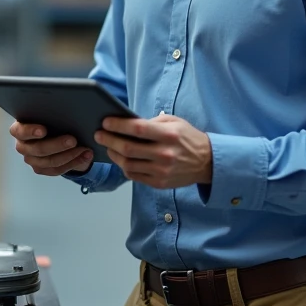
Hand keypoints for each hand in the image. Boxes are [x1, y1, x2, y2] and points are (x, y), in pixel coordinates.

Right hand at [9, 121, 93, 176]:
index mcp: (20, 129)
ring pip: (49, 161)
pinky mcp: (41, 169)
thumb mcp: (49, 115)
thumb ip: (50, 113)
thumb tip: (64, 110)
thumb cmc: (50, 121)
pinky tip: (85, 156)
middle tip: (73, 140)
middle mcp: (23, 145)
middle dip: (57, 145)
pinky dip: (73, 163)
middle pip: (38, 149)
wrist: (57, 135)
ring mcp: (31, 159)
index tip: (44, 130)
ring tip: (84, 148)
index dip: (30, 131)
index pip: (20, 131)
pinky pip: (57, 169)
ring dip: (69, 155)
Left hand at [95, 114, 211, 189]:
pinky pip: (134, 175)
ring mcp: (161, 171)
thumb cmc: (188, 138)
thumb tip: (126, 124)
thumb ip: (152, 122)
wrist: (207, 162)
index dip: (118, 125)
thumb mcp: (174, 122)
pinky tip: (121, 158)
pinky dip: (124, 166)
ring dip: (114, 154)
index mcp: (169, 135)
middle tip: (99, 135)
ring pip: (128, 164)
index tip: (105, 122)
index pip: (137, 129)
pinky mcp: (159, 183)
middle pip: (128, 148)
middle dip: (109, 140)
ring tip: (108, 147)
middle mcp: (165, 154)